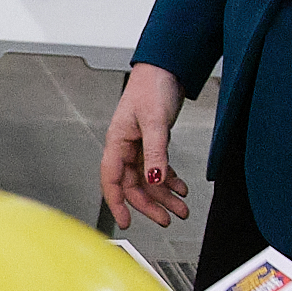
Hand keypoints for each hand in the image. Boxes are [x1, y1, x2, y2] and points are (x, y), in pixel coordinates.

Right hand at [98, 63, 187, 229]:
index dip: (117, 203)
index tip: (125, 222)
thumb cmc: (151, 86)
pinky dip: (169, 180)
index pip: (112, 180)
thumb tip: (154, 180)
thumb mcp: (154, 122)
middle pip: (134, 185)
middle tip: (166, 218)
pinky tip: (180, 187)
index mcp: (117, 142)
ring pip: (148, 180)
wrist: (166, 68)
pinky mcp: (152, 142)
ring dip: (164, 195)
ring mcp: (139, 146)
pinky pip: (158, 168)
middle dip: (150, 204)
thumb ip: (155, 153)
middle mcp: (126, 147)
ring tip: (180, 208)